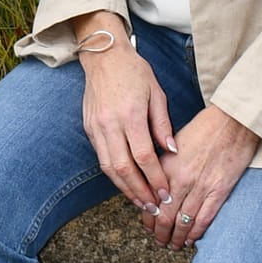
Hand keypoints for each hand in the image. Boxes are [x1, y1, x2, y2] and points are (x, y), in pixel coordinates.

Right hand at [76, 17, 176, 211]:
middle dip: (140, 191)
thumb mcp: (157, 93)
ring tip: (141, 201)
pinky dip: (114, 175)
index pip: (144, 156)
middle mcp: (110, 124)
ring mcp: (96, 127)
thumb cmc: (134, 72)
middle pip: (124, 168)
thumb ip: (163, 125)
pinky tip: (126, 183)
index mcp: (130, 114)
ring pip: (109, 167)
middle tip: (154, 206)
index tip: (166, 192)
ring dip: (125, 188)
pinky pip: (102, 158)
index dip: (155, 178)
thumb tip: (172, 152)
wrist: (103, 56)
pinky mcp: (89, 128)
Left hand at [145, 104, 259, 249]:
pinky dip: (196, 233)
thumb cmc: (204, 128)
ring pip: (183, 223)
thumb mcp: (175, 143)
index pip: (150, 201)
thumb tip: (155, 186)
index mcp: (166, 166)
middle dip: (160, 234)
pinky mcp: (220, 191)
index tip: (148, 225)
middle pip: (165, 217)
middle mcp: (180, 180)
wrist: (232, 121)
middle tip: (159, 241)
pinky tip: (191, 240)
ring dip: (176, 238)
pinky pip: (204, 219)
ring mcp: (201, 187)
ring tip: (173, 245)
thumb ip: (164, 166)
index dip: (147, 219)